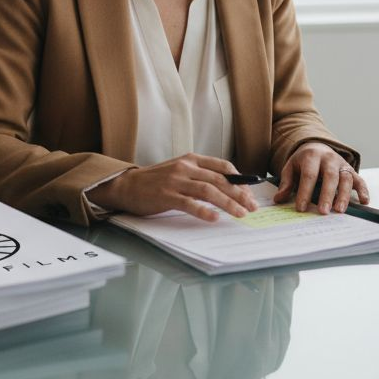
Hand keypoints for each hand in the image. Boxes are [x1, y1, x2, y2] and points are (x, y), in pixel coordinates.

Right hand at [87, 153, 257, 221]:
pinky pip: (189, 204)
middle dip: (240, 194)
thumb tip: (227, 188)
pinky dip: (204, 211)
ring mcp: (176, 181)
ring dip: (228, 203)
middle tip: (252, 207)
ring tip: (240, 214)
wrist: (126, 185)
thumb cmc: (155, 180)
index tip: (250, 193)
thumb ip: (200, 175)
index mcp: (191, 159)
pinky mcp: (166, 196)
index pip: (223, 167)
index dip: (240, 180)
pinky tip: (214, 218)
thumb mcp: (180, 170)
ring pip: (209, 191)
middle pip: (220, 180)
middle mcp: (186, 167)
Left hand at [273, 142, 368, 214]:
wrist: (317, 147)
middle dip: (327, 195)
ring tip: (339, 210)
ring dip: (344, 195)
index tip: (301, 208)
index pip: (309, 175)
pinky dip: (363, 190)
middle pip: (330, 176)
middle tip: (323, 211)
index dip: (305, 191)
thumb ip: (286, 183)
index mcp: (312, 156)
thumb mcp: (291, 167)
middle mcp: (329, 158)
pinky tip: (364, 201)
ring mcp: (342, 164)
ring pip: (346, 178)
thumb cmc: (303, 161)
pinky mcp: (350, 169)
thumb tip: (279, 199)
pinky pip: (359, 179)